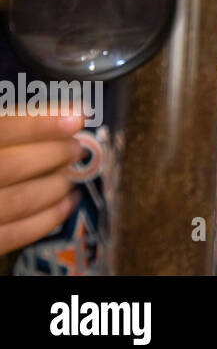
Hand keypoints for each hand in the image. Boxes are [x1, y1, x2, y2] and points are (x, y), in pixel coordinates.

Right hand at [0, 112, 83, 254]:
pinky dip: (47, 219)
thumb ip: (6, 124)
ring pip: (17, 202)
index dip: (39, 123)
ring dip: (55, 186)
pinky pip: (13, 235)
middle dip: (53, 154)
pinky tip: (67, 202)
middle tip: (76, 147)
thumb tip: (55, 113)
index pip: (1, 130)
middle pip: (10, 166)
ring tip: (72, 173)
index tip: (76, 117)